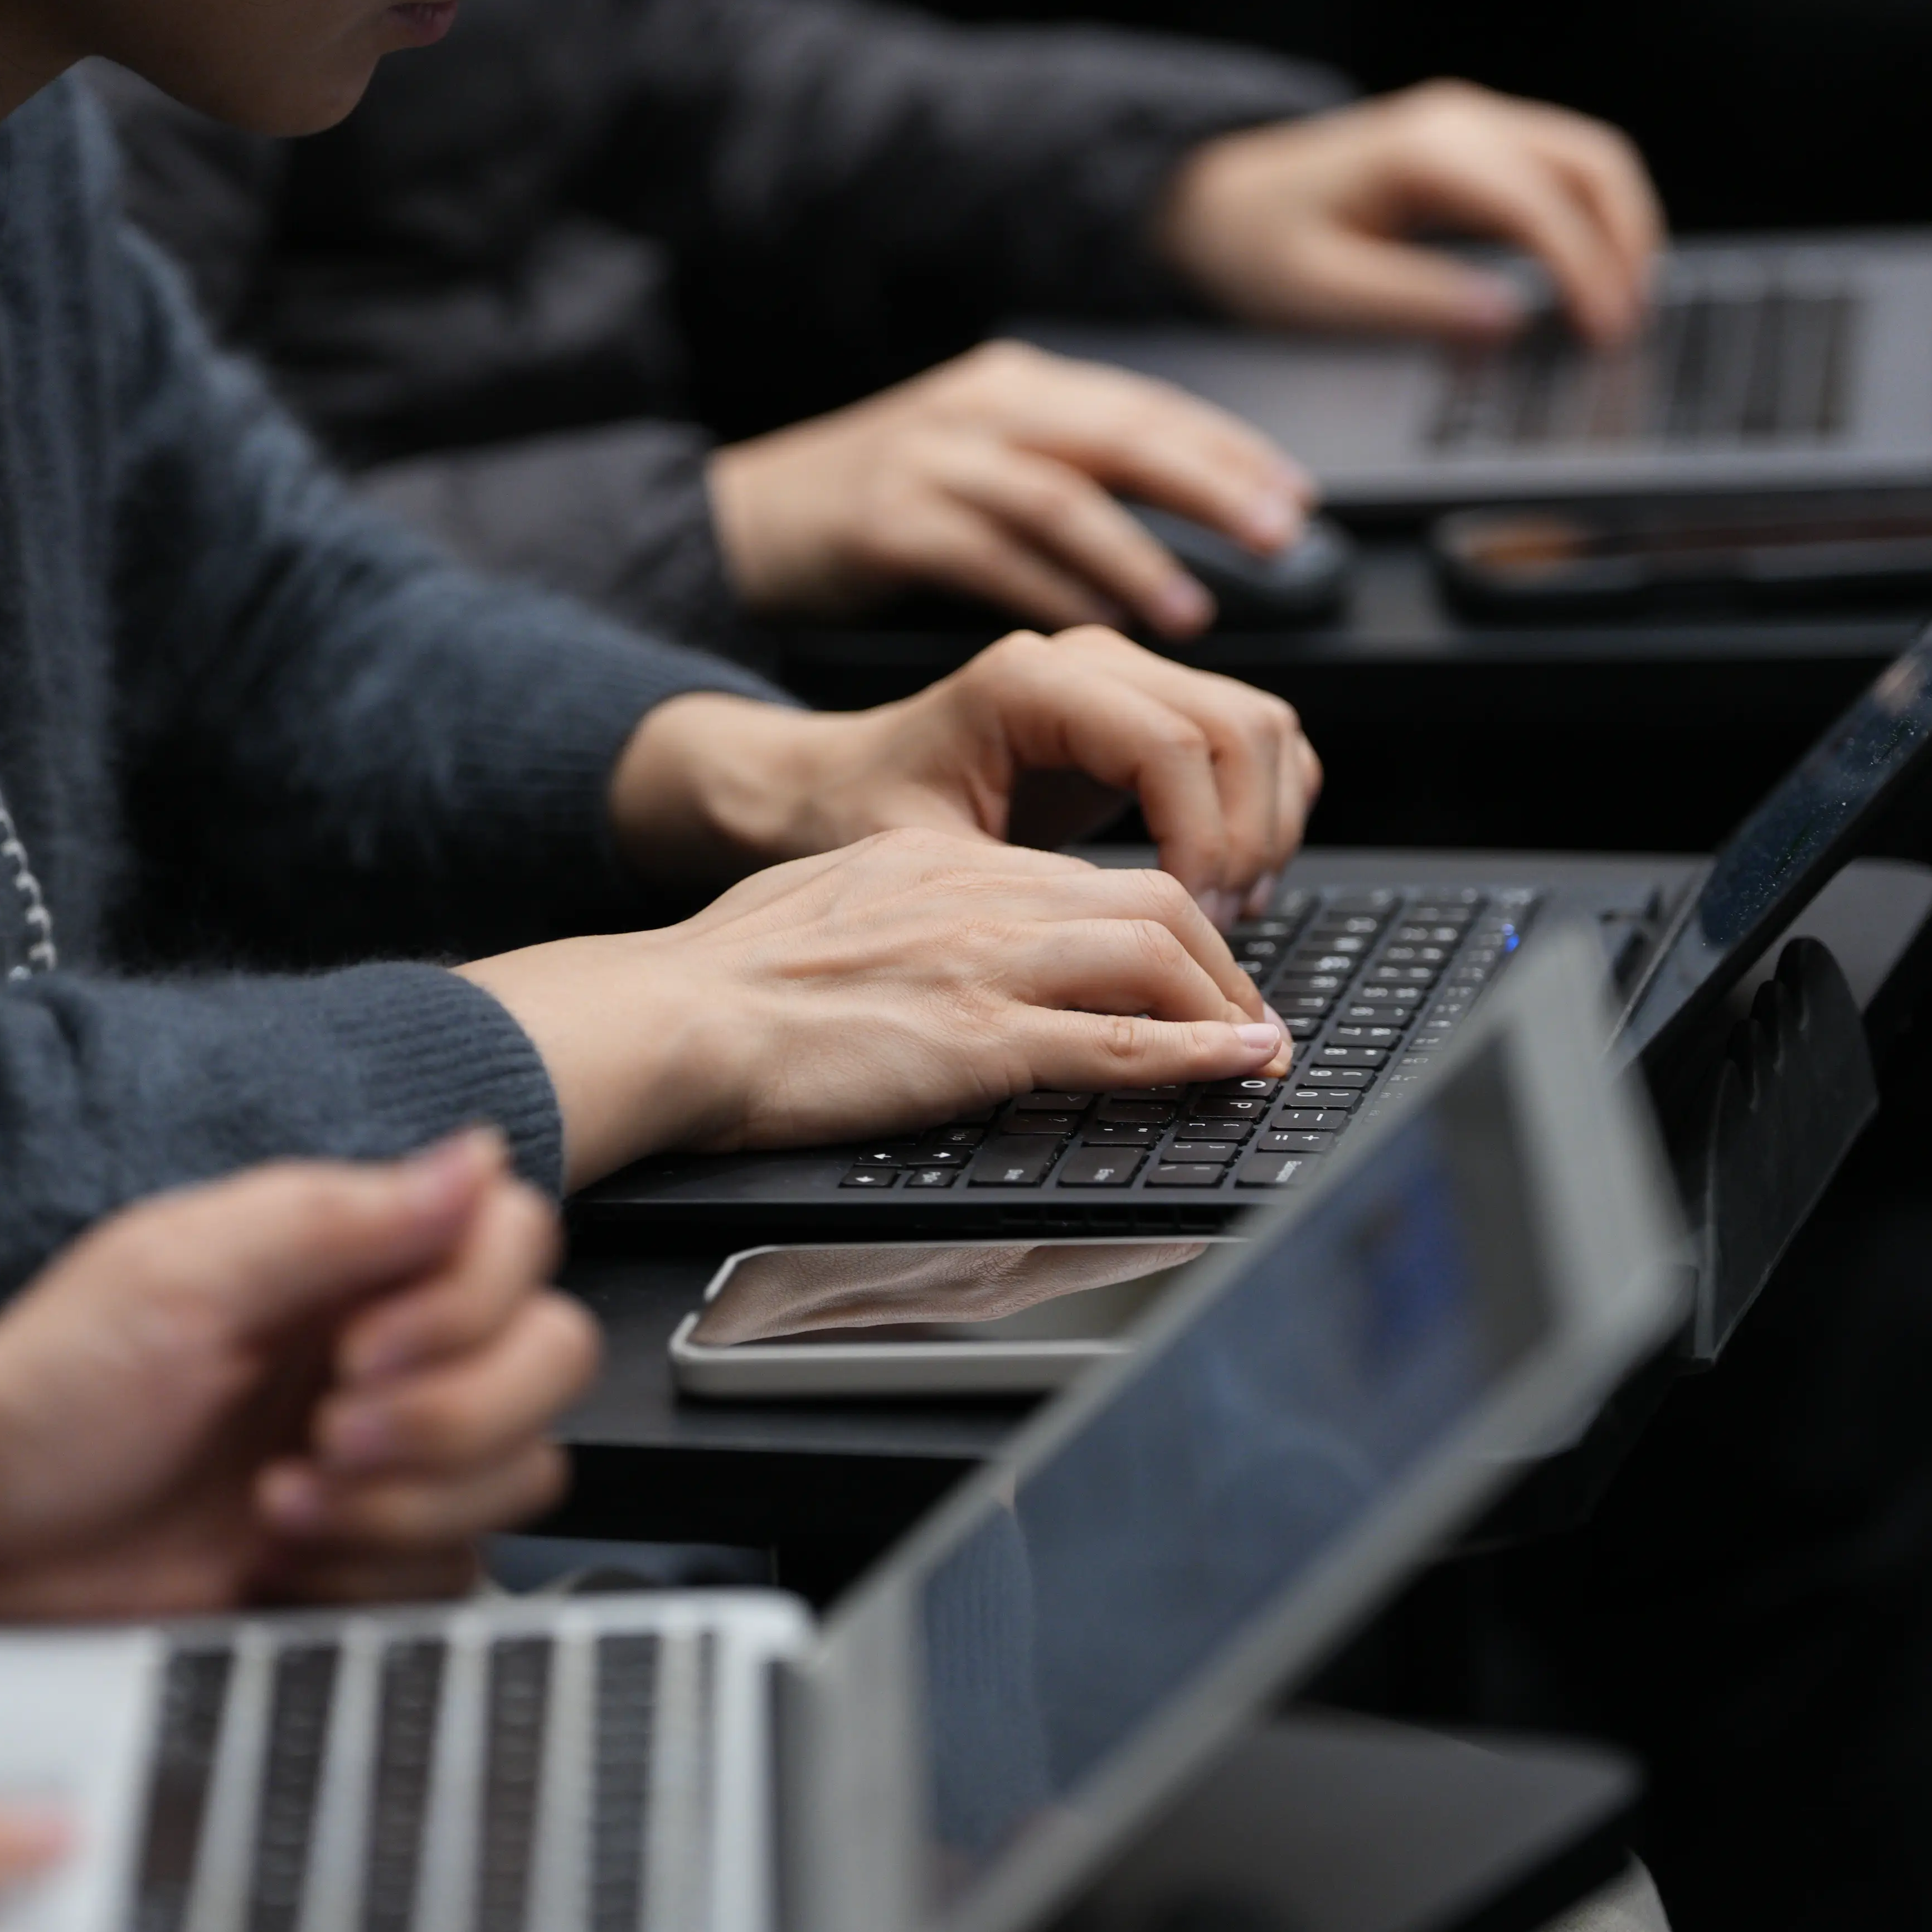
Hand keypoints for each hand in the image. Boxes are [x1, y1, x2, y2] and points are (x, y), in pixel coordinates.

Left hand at [0, 1135, 594, 1621]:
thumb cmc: (42, 1400)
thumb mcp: (170, 1276)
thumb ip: (333, 1218)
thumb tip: (473, 1156)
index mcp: (350, 1263)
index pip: (514, 1241)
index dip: (466, 1304)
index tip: (356, 1351)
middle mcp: (388, 1350)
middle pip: (549, 1357)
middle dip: (448, 1416)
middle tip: (326, 1437)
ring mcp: (392, 1460)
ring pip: (521, 1471)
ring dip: (399, 1504)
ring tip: (277, 1505)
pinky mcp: (378, 1558)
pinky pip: (460, 1572)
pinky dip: (371, 1575)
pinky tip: (281, 1562)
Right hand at [460, 829, 1293, 1186]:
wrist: (672, 1014)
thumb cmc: (722, 978)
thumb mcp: (827, 907)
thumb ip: (897, 915)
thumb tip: (927, 946)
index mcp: (942, 865)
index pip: (1087, 878)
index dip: (1163, 921)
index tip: (1189, 966)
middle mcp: (978, 898)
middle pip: (1150, 903)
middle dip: (1220, 960)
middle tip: (1249, 1012)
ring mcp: (983, 966)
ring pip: (1153, 958)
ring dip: (1225, 1006)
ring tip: (1259, 1047)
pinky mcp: (976, 1039)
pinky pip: (1116, 1042)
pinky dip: (1194, 1054)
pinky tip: (1237, 1066)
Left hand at [611, 628, 1319, 917]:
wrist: (830, 788)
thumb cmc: (861, 819)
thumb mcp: (927, 862)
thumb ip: (1023, 890)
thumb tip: (1130, 937)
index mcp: (1030, 683)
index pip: (1174, 742)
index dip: (1206, 837)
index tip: (1196, 914)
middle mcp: (1089, 659)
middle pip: (1242, 726)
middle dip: (1248, 836)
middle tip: (1220, 923)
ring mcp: (1126, 676)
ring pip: (1265, 728)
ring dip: (1267, 825)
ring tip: (1228, 906)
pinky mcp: (1148, 710)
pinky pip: (1255, 741)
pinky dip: (1265, 810)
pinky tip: (1227, 877)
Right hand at [707, 339, 1313, 637]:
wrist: (744, 524)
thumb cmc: (879, 510)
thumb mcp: (984, 467)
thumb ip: (1072, 481)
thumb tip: (1187, 521)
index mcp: (1016, 388)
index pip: (1145, 406)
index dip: (1225, 449)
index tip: (1292, 496)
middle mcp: (980, 407)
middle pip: (1119, 434)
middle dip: (1209, 484)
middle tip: (1277, 535)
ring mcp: (929, 459)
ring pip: (1059, 496)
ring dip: (1135, 556)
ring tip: (1191, 611)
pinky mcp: (885, 519)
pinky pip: (987, 555)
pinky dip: (1050, 592)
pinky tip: (1097, 630)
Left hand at [1155, 80, 1666, 344]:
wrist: (1209, 199)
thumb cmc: (1252, 244)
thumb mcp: (1320, 292)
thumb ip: (1415, 304)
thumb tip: (1507, 321)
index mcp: (1423, 152)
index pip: (1539, 204)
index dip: (1586, 271)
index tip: (1607, 335)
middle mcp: (1458, 122)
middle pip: (1591, 163)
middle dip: (1627, 243)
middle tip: (1632, 328)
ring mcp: (1470, 125)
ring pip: (1588, 159)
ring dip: (1621, 227)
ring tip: (1625, 308)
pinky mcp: (1471, 145)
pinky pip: (1559, 170)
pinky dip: (1591, 217)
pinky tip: (1592, 275)